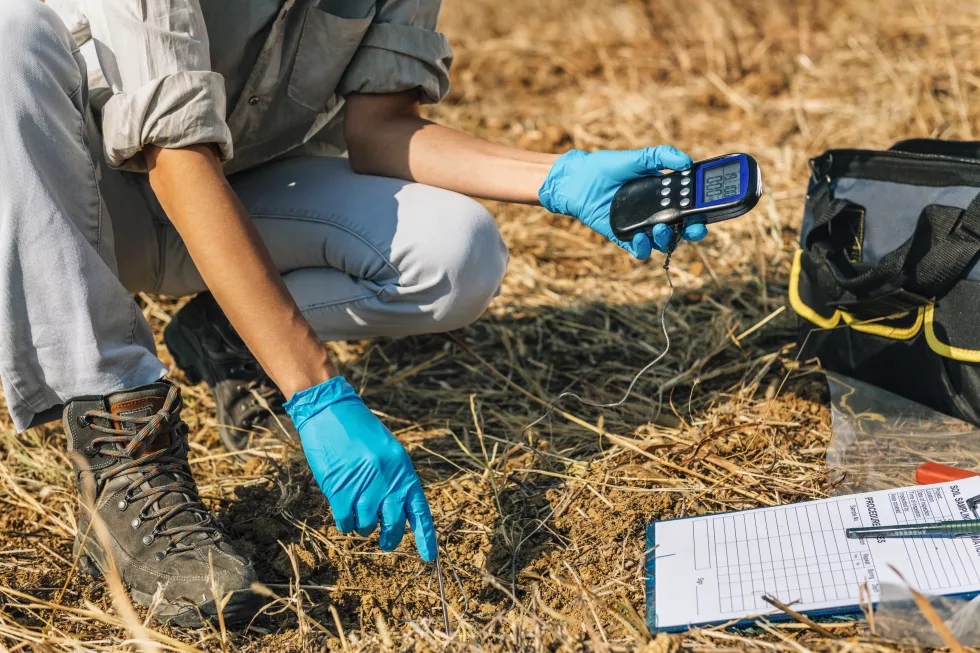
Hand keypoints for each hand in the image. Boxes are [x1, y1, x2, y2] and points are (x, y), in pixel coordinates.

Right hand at [284, 377, 436, 561]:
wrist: (331, 412)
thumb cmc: (359, 432)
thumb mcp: (387, 452)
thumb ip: (395, 479)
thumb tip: (398, 512)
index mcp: (403, 470)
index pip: (419, 511)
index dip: (425, 537)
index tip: (429, 557)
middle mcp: (387, 480)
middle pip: (393, 525)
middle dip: (389, 538)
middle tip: (384, 542)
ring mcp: (364, 487)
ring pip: (367, 526)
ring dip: (362, 525)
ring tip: (357, 509)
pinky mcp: (340, 491)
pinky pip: (346, 522)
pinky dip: (345, 522)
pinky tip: (343, 511)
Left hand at [538, 146, 707, 259]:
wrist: (578, 179)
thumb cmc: (607, 167)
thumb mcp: (636, 158)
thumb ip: (660, 156)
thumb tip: (685, 161)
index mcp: (663, 195)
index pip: (689, 206)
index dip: (702, 211)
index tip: (710, 210)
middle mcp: (655, 213)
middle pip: (681, 228)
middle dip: (692, 231)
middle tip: (695, 228)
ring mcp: (640, 226)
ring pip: (662, 242)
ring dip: (667, 240)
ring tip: (662, 229)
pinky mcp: (623, 236)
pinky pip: (637, 250)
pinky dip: (642, 249)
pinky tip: (641, 240)